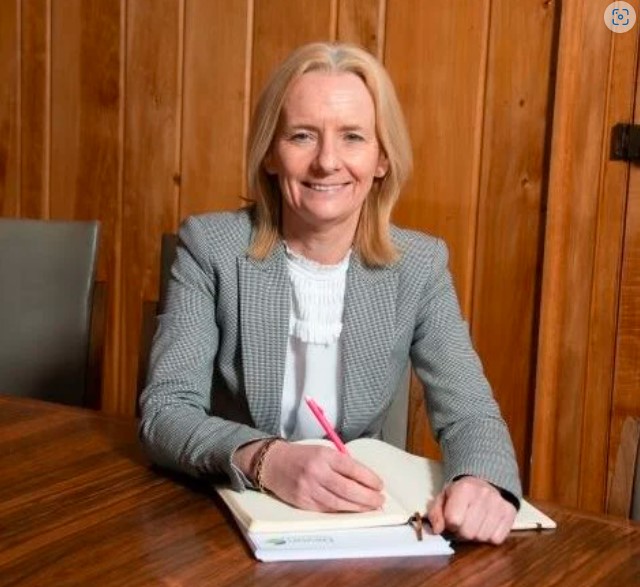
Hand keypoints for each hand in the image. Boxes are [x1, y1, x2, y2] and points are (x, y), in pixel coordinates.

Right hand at [234, 440, 384, 511]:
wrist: (272, 463)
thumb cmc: (302, 456)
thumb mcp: (322, 451)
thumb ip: (341, 463)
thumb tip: (365, 480)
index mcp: (324, 455)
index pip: (352, 468)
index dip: (369, 479)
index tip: (380, 485)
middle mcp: (316, 472)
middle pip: (348, 488)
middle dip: (368, 497)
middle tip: (379, 500)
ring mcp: (308, 488)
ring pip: (339, 502)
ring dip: (358, 507)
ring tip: (371, 507)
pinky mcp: (303, 502)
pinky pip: (327, 509)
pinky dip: (342, 510)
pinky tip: (352, 510)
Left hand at [427, 476, 515, 544]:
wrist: (486, 481)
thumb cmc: (462, 492)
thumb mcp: (444, 496)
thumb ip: (435, 512)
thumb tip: (437, 530)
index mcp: (464, 488)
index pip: (453, 520)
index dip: (449, 524)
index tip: (451, 519)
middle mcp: (483, 495)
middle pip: (468, 532)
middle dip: (461, 532)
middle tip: (462, 523)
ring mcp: (499, 504)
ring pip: (482, 538)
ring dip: (475, 535)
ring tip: (474, 524)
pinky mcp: (510, 513)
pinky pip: (497, 539)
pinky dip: (489, 537)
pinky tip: (486, 526)